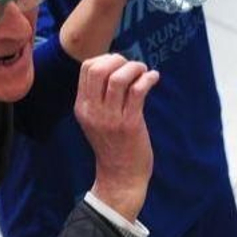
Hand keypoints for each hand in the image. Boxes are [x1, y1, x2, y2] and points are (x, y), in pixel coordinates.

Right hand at [75, 54, 160, 220]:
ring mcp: (110, 118)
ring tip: (145, 71)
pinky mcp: (129, 124)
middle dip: (119, 59)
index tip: (121, 64)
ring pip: (118, 78)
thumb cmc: (113, 146)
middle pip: (99, 69)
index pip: (86, 69)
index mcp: (82, 107)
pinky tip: (154, 78)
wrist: (120, 177)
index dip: (106, 59)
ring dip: (135, 68)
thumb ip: (100, 97)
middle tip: (133, 67)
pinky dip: (148, 79)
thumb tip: (118, 68)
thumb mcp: (97, 120)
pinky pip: (138, 91)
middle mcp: (93, 111)